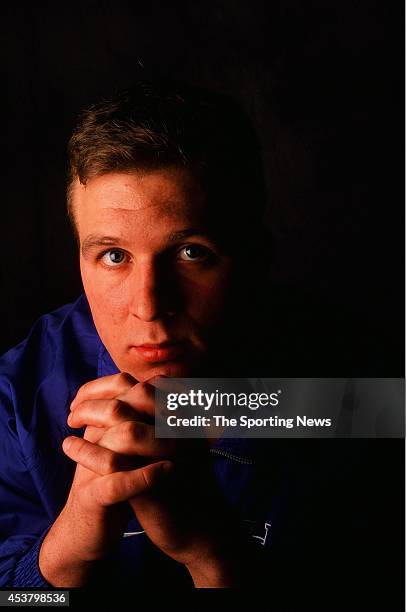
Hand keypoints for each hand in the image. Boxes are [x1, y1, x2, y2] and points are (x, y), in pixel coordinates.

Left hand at [65, 373, 243, 585]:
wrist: (198, 525)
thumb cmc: (179, 480)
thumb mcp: (169, 442)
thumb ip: (152, 417)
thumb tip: (123, 392)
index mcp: (186, 418)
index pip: (148, 385)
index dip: (114, 385)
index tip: (88, 394)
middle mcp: (181, 432)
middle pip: (139, 396)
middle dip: (100, 397)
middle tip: (75, 409)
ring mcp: (170, 456)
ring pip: (127, 427)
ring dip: (91, 419)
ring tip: (71, 423)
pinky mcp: (154, 486)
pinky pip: (115, 462)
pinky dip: (86, 452)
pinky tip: (69, 447)